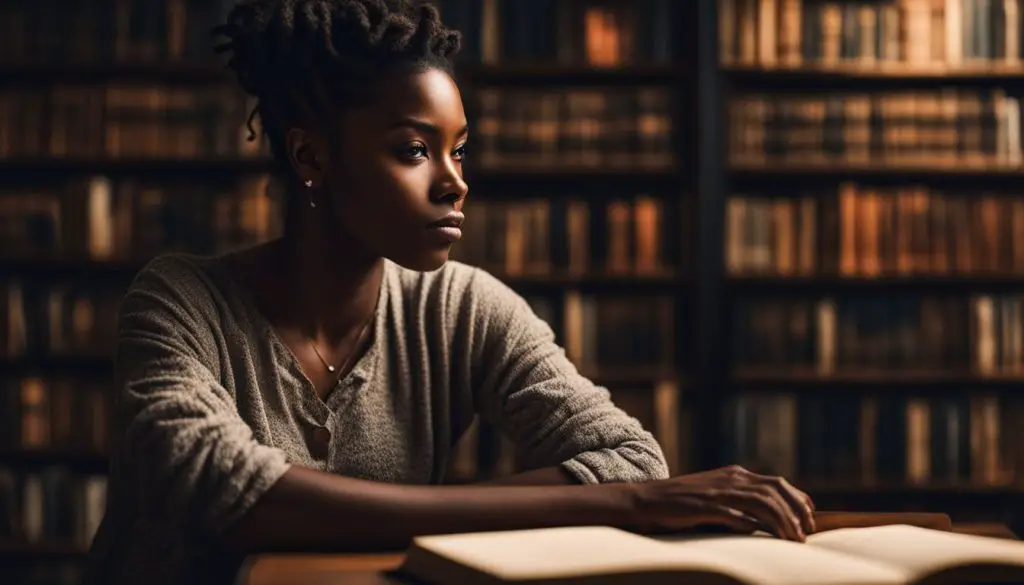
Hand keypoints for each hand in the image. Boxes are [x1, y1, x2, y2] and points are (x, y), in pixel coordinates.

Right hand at [624, 465, 815, 541]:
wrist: (647, 500)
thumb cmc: (681, 504)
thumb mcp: (715, 497)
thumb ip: (739, 504)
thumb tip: (762, 523)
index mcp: (735, 475)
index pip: (776, 483)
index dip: (798, 499)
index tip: (811, 517)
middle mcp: (730, 478)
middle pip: (775, 490)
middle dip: (796, 511)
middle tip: (807, 532)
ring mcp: (718, 491)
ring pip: (761, 502)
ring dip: (781, 521)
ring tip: (792, 539)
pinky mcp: (705, 505)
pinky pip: (735, 513)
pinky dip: (752, 524)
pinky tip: (761, 535)